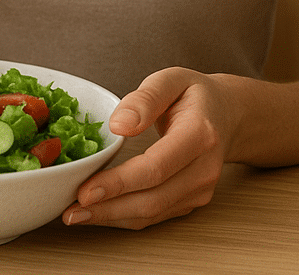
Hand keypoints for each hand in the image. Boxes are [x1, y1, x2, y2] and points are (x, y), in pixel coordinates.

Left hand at [62, 67, 234, 229]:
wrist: (228, 114)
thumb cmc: (195, 94)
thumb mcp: (171, 79)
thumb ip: (145, 98)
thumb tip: (118, 125)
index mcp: (200, 134)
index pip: (156, 167)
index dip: (120, 183)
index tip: (86, 190)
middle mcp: (204, 168)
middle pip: (153, 198)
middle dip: (109, 208)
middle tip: (70, 210)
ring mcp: (200, 190)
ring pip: (153, 213)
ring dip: (112, 218)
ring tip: (75, 215)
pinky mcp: (191, 201)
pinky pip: (156, 215)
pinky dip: (125, 217)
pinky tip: (99, 213)